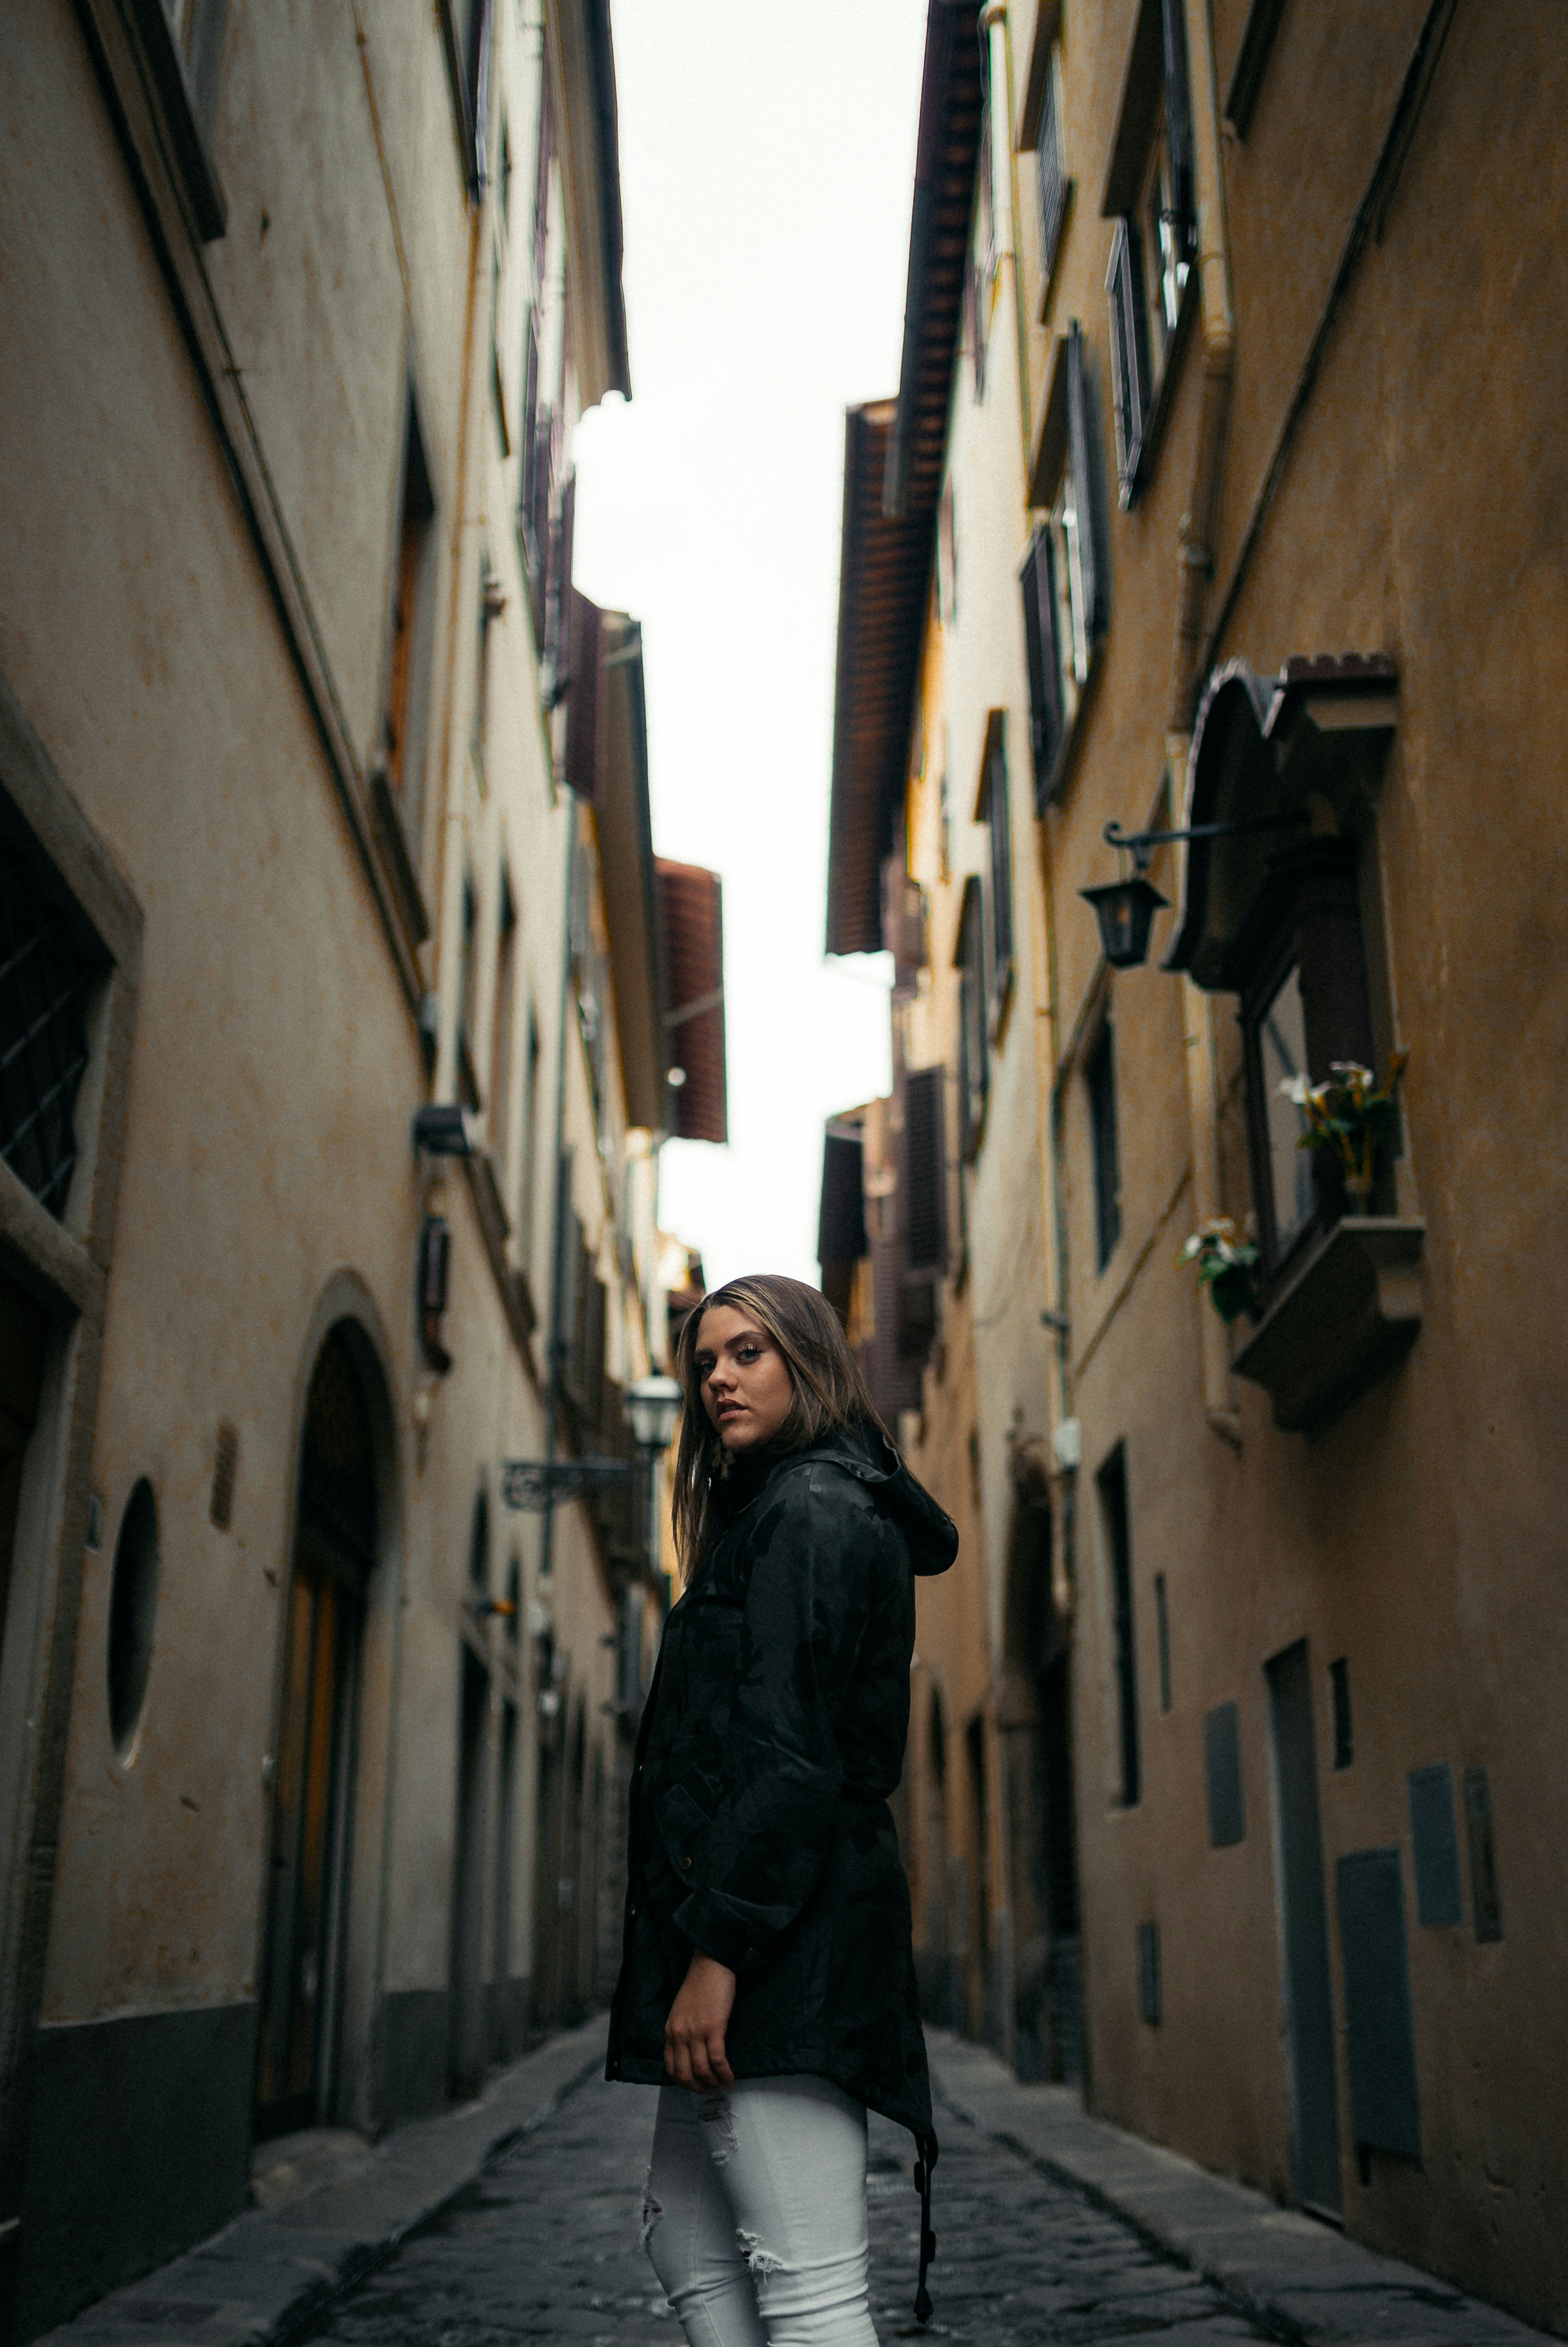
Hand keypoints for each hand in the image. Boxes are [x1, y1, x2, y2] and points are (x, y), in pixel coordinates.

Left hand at [664, 1952, 736, 2090]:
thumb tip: (689, 2055)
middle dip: (699, 2089)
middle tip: (711, 2091)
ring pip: (702, 2071)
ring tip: (724, 2085)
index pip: (671, 2068)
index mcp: (670, 2031)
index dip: (684, 2083)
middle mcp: (679, 2035)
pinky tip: (731, 2077)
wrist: (710, 1965)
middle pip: (685, 2074)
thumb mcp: (680, 2011)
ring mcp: (696, 2032)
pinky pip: (718, 2060)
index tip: (696, 2087)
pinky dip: (725, 2073)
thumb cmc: (699, 1986)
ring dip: (714, 2084)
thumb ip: (681, 2032)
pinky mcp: (714, 2028)